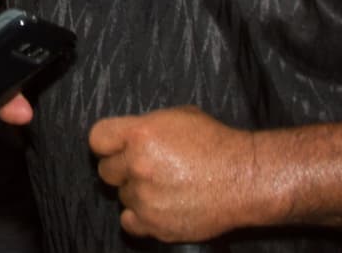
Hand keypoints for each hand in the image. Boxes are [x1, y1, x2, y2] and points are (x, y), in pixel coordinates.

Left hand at [89, 107, 259, 241]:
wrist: (244, 178)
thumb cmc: (216, 145)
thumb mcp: (178, 117)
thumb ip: (146, 126)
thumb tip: (128, 135)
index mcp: (140, 134)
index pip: (97, 138)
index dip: (107, 143)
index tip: (113, 148)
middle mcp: (138, 165)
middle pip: (106, 170)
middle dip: (122, 168)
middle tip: (144, 168)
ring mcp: (145, 197)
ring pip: (122, 196)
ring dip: (136, 192)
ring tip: (163, 186)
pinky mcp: (155, 224)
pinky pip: (129, 222)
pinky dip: (140, 216)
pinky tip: (157, 206)